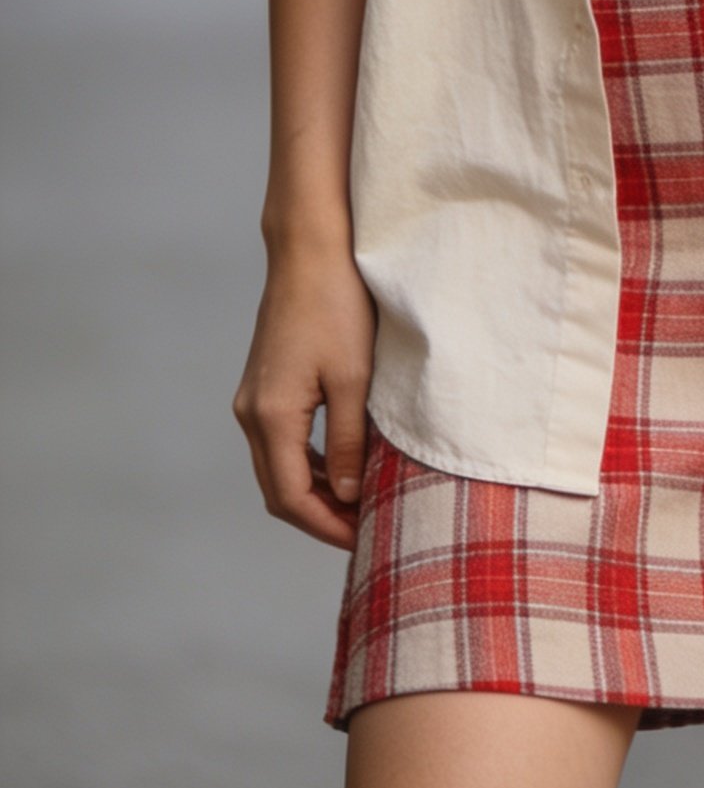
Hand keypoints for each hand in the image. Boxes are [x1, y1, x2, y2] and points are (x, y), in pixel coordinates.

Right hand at [233, 238, 376, 549]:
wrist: (309, 249)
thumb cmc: (337, 305)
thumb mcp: (353, 379)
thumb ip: (350, 443)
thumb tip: (351, 497)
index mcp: (270, 417)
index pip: (291, 499)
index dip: (328, 527)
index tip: (367, 539)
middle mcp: (251, 413)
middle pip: (278, 491)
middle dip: (321, 517)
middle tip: (368, 529)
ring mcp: (252, 399)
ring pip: (277, 469)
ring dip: (315, 492)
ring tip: (361, 504)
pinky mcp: (263, 386)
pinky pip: (280, 443)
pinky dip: (309, 464)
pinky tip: (343, 466)